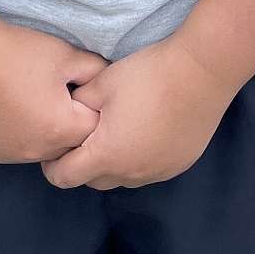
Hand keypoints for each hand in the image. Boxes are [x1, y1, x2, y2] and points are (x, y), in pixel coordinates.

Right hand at [0, 16, 107, 164]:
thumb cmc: (19, 53)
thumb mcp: (68, 55)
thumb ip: (97, 72)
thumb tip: (109, 83)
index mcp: (61, 130)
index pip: (94, 128)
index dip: (90, 106)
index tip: (78, 87)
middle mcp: (37, 152)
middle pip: (69, 145)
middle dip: (71, 123)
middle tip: (57, 92)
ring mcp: (10, 156)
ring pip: (42, 150)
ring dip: (46, 132)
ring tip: (33, 98)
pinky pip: (16, 149)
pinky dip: (21, 135)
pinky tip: (12, 107)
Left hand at [41, 33, 236, 190]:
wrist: (201, 72)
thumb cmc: (148, 75)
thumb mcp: (102, 83)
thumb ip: (77, 104)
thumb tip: (68, 112)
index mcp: (105, 156)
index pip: (64, 178)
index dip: (53, 165)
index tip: (55, 147)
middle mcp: (130, 173)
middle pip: (94, 181)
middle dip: (84, 163)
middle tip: (87, 134)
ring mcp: (157, 172)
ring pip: (123, 177)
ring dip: (114, 162)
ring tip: (120, 131)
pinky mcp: (179, 165)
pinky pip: (149, 170)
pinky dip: (140, 158)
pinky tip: (148, 130)